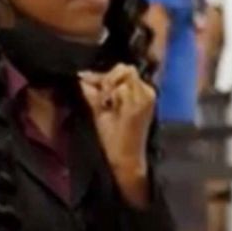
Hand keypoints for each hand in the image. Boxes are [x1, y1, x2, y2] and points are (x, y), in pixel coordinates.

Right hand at [79, 64, 154, 206]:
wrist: (129, 160)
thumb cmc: (114, 142)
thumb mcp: (100, 117)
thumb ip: (92, 95)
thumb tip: (82, 78)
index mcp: (138, 97)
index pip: (122, 71)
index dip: (106, 80)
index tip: (99, 96)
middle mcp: (147, 93)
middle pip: (126, 70)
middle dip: (110, 80)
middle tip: (102, 97)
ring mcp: (150, 96)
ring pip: (128, 76)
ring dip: (114, 84)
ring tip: (106, 101)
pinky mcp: (148, 100)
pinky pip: (131, 85)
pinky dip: (120, 89)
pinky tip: (112, 102)